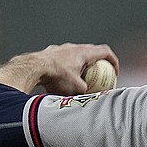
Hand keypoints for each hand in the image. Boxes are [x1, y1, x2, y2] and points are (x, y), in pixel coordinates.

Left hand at [0, 43, 118, 94]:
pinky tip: (61, 79)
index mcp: (84, 53)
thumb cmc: (55, 76)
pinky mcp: (49, 53)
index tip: (114, 71)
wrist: (32, 68)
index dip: (113, 61)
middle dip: (97, 64)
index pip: (105, 52)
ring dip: (80, 65)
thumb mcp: (76, 89)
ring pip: (76, 55)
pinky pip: (63, 59)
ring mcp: (60, 49)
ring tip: (78, 78)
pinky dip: (67, 67)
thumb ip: (87, 92)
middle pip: (91, 52)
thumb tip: (91, 98)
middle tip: (98, 75)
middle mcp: (73, 47)